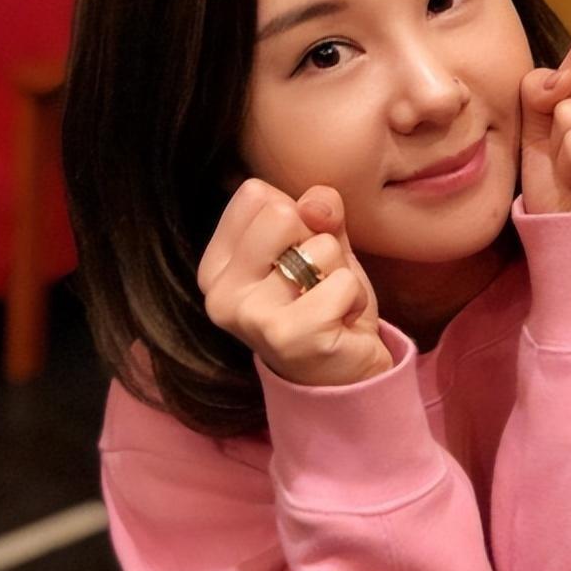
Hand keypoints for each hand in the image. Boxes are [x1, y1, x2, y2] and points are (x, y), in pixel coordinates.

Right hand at [198, 179, 391, 385]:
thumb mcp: (318, 246)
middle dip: (318, 243)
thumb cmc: (323, 305)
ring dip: (339, 275)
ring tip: (328, 306)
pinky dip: (355, 299)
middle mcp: (220, 294)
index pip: (254, 195)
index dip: (294, 219)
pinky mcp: (291, 336)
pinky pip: (343, 282)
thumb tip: (318, 202)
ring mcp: (251, 317)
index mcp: (215, 267)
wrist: (345, 376)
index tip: (296, 260)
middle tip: (316, 285)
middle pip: (281, 213)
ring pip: (320, 248)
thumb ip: (316, 212)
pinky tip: (340, 324)